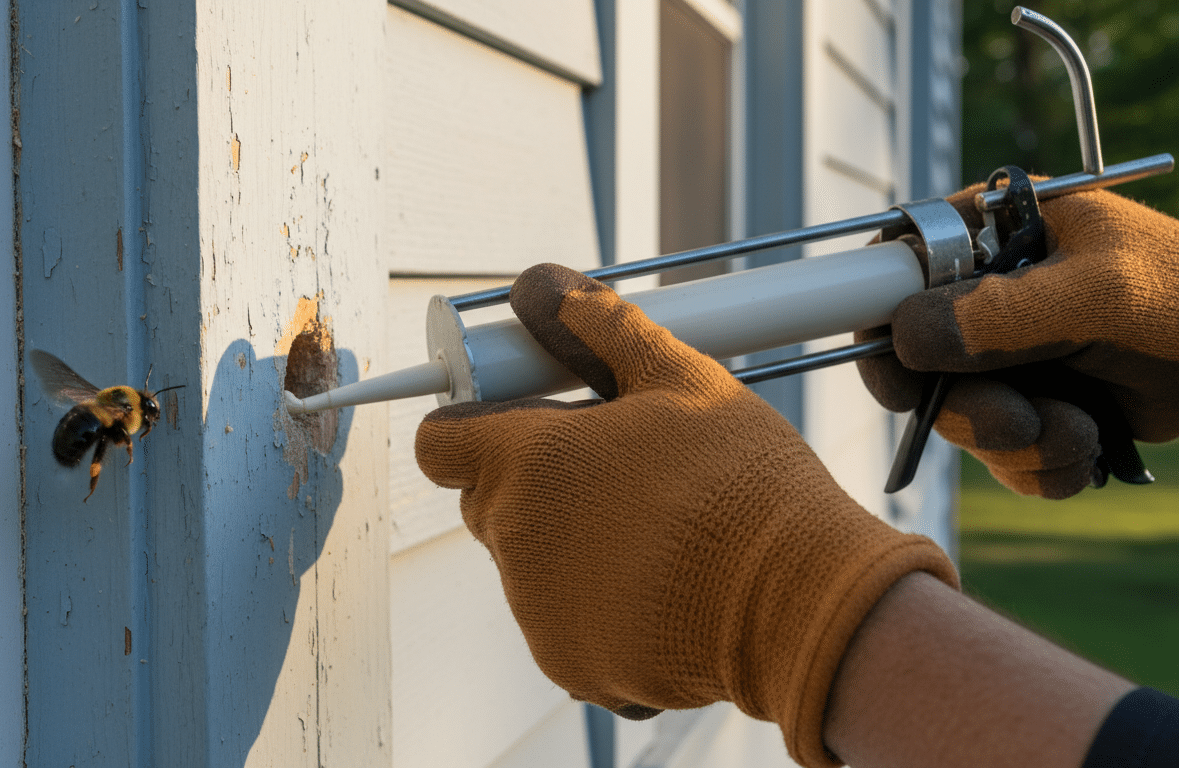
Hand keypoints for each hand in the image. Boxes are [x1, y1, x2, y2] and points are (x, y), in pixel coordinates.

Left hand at [416, 264, 955, 767]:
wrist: (800, 601)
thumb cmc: (741, 481)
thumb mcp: (680, 379)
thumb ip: (600, 328)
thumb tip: (540, 284)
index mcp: (527, 462)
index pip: (440, 441)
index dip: (473, 425)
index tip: (521, 421)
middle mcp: (514, 539)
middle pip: (486, 499)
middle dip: (531, 482)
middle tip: (612, 469)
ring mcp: (537, 608)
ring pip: (526, 560)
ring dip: (566, 543)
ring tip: (653, 531)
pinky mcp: (569, 664)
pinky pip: (560, 620)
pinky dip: (594, 604)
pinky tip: (659, 586)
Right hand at [858, 187, 1178, 497]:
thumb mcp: (1099, 298)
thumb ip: (999, 314)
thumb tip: (901, 336)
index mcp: (998, 232)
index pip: (897, 264)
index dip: (878, 320)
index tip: (900, 379)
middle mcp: (993, 291)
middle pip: (916, 360)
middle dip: (968, 407)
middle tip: (1021, 420)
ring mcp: (1013, 353)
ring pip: (958, 416)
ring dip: (1015, 444)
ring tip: (1080, 433)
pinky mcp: (1039, 403)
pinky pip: (1002, 452)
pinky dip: (1041, 466)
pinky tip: (1090, 448)